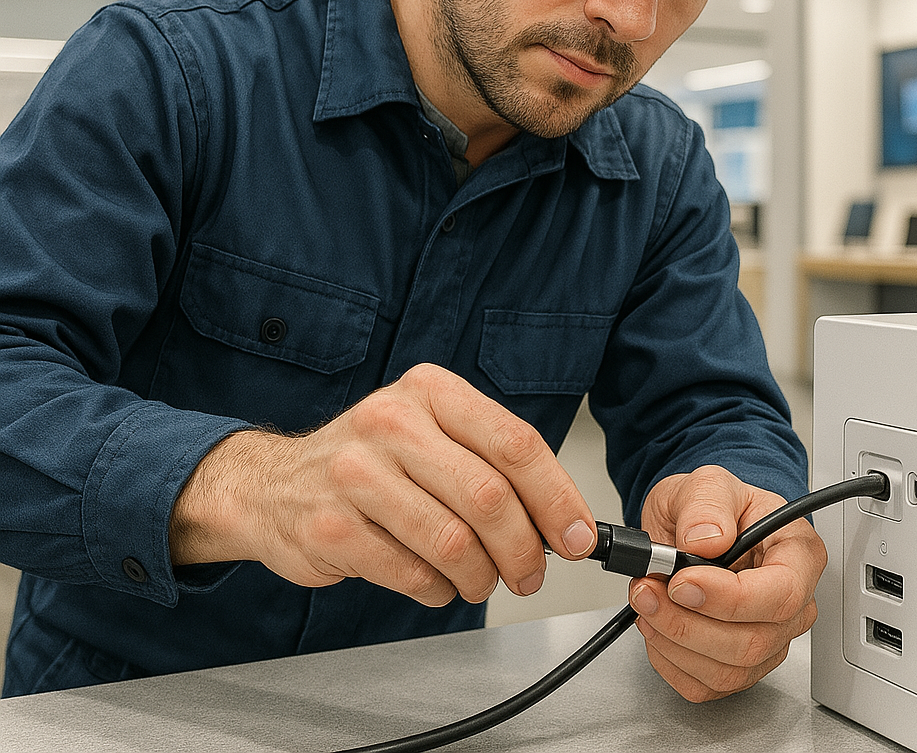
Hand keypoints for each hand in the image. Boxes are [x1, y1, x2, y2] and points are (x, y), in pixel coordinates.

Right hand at [170, 363, 596, 606]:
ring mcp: (356, 474)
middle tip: (530, 572)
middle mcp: (391, 422)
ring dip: (481, 577)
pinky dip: (438, 590)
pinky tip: (435, 581)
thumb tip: (565, 520)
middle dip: (524, 549)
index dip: (557, 497)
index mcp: (430, 391)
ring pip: (454, 542)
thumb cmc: (371, 460)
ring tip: (479, 580)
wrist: (274, 483)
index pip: (515, 442)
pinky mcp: (331, 527)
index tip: (578, 536)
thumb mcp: (432, 433)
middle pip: (490, 497)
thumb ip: (494, 465)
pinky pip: (413, 574)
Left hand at [629, 466, 824, 701]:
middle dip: (687, 622)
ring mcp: (769, 639)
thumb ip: (706, 504)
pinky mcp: (739, 664)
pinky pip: (706, 686)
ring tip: (645, 600)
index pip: (780, 595)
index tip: (682, 581)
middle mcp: (792, 604)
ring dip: (672, 641)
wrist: (696, 525)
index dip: (729, 598)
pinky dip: (669, 661)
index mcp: (798, 555)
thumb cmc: (714, 506)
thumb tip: (704, 539)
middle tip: (647, 588)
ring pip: (728, 671)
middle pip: (752, 642)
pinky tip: (656, 626)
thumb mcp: (707, 483)